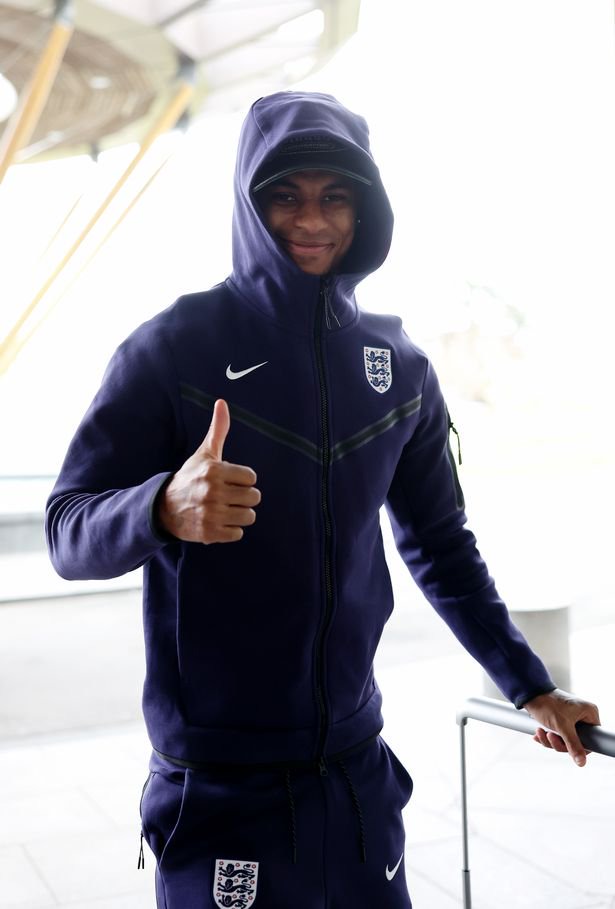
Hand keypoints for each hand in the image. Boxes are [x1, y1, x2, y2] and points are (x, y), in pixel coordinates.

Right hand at [158, 399, 260, 543]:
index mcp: (214, 471)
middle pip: (254, 497)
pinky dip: (231, 530)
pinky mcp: (210, 533)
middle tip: (229, 496)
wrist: (164, 508)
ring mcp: (211, 514)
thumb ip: (217, 430)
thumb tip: (222, 402)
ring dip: (240, 514)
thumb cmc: (190, 478)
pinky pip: (238, 533)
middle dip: (244, 497)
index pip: (251, 477)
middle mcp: (213, 492)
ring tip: (225, 509)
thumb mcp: (204, 454)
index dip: (243, 480)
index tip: (230, 481)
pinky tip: (219, 522)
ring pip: (249, 516)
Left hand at [523, 688, 600, 766]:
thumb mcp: (562, 726)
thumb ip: (573, 745)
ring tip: (541, 732)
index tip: (567, 746)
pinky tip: (539, 732)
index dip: (579, 747)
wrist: (530, 693)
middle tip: (550, 736)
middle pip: (576, 742)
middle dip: (559, 743)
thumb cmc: (548, 704)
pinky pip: (558, 736)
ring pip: (565, 740)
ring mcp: (571, 718)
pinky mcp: (560, 721)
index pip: (592, 739)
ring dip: (551, 740)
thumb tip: (582, 762)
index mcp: (589, 713)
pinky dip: (547, 736)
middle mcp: (582, 716)